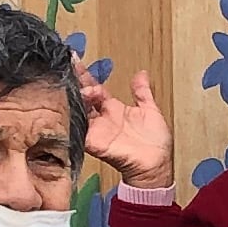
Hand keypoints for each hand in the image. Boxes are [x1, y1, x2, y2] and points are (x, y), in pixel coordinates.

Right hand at [81, 68, 176, 188]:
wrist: (157, 167)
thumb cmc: (155, 144)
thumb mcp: (151, 111)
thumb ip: (143, 93)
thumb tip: (140, 74)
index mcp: (114, 109)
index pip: (95, 88)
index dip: (86, 75)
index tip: (75, 59)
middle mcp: (102, 119)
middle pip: (83, 97)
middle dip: (75, 81)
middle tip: (71, 66)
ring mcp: (96, 130)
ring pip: (79, 111)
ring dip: (76, 98)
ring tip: (78, 85)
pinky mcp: (95, 143)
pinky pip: (79, 131)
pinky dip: (74, 120)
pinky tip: (71, 106)